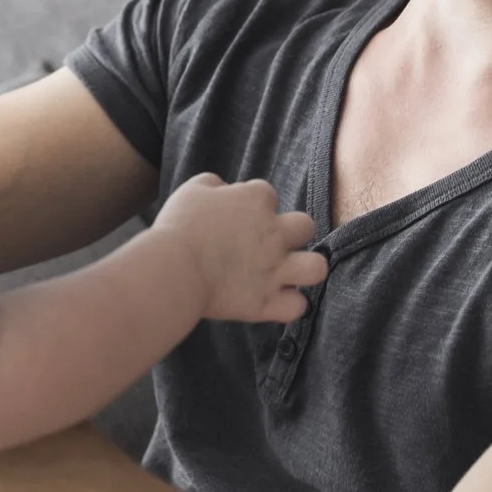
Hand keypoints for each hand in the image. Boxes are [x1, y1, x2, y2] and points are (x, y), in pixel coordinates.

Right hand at [150, 173, 327, 322]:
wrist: (175, 268)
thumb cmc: (178, 226)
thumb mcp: (193, 189)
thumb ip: (215, 184)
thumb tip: (225, 188)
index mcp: (256, 201)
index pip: (267, 195)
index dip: (252, 207)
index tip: (235, 219)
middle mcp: (274, 233)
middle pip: (305, 226)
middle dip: (292, 233)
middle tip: (269, 244)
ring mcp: (274, 269)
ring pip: (316, 267)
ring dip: (306, 269)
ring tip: (289, 273)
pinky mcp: (266, 302)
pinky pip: (297, 307)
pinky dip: (289, 306)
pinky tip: (275, 302)